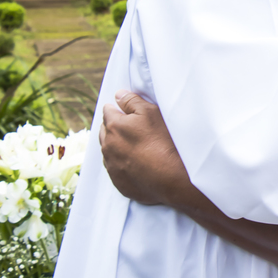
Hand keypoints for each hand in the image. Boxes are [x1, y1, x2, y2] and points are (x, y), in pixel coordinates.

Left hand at [100, 90, 186, 205]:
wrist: (172, 178)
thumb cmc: (163, 141)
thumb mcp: (151, 113)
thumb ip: (131, 101)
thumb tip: (118, 95)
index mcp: (113, 126)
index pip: (108, 111)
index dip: (119, 109)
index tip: (129, 113)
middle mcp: (107, 146)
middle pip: (104, 131)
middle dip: (114, 127)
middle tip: (133, 129)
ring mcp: (112, 166)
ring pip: (108, 151)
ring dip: (117, 146)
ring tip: (136, 146)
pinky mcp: (118, 183)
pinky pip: (115, 169)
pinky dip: (122, 164)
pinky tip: (137, 163)